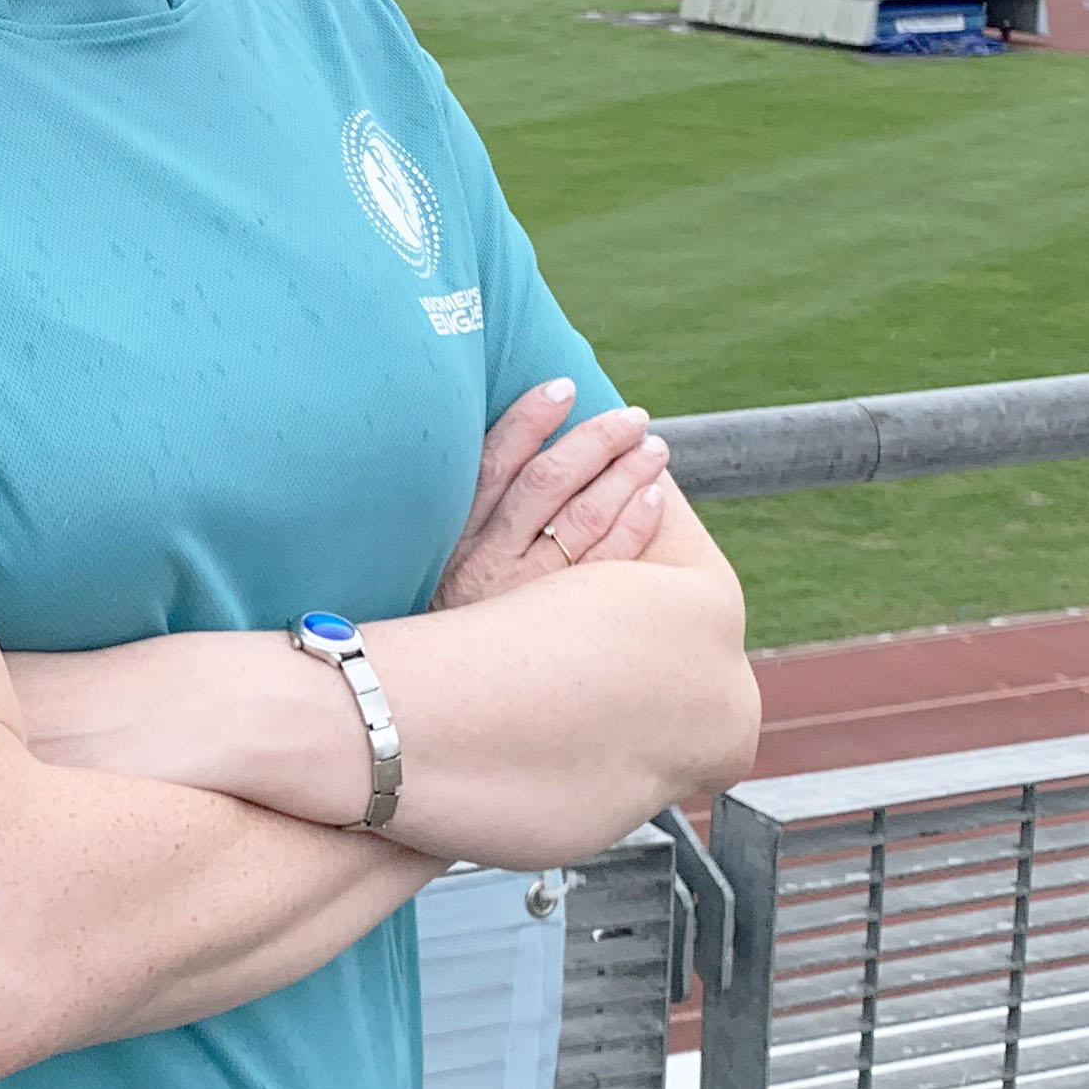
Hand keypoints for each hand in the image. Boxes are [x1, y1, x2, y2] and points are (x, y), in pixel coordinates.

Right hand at [434, 382, 672, 609]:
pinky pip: (609, 566)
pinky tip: (655, 497)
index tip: (563, 386)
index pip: (492, 463)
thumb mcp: (433, 568)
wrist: (438, 701)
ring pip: (584, 518)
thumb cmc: (450, 624)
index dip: (528, 419)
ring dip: (626, 474)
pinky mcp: (560, 626)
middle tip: (632, 417)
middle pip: (547, 482)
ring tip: (654, 447)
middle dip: (595, 440)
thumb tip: (514, 453)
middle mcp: (485, 562)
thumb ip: (467, 517)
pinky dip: (635, 525)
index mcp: (452, 538)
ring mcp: (524, 595)